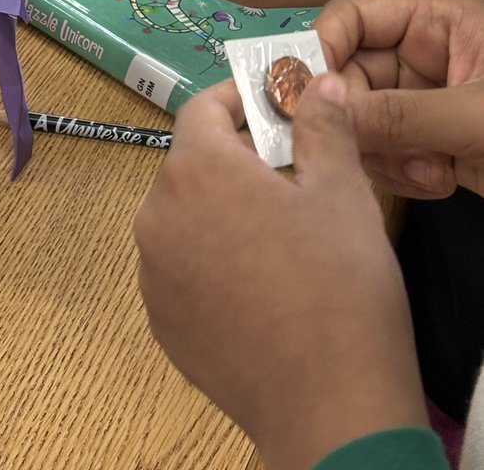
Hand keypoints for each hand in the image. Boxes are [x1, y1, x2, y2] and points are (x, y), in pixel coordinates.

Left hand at [134, 76, 427, 469]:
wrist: (328, 408)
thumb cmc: (338, 286)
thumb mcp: (341, 192)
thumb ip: (321, 127)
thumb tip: (313, 84)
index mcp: (195, 171)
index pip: (201, 109)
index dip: (237, 99)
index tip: (274, 107)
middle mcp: (156, 215)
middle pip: (190, 164)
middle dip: (235, 159)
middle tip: (290, 174)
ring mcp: (152, 274)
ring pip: (184, 217)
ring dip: (220, 211)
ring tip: (277, 234)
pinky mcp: (160, 322)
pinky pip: (181, 268)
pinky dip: (211, 260)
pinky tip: (258, 285)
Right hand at [316, 0, 483, 198]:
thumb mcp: (480, 116)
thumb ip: (400, 113)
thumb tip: (321, 111)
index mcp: (436, 22)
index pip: (351, 19)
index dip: (322, 51)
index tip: (309, 99)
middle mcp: (421, 57)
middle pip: (346, 77)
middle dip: (359, 119)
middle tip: (371, 151)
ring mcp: (423, 103)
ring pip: (359, 123)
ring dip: (383, 154)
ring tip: (431, 172)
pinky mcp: (429, 145)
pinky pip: (383, 156)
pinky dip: (402, 175)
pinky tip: (441, 182)